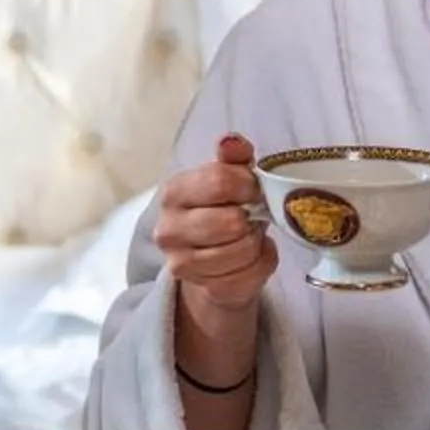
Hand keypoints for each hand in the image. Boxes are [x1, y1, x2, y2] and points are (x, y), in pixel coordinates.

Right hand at [154, 133, 276, 317]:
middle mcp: (168, 229)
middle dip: (252, 217)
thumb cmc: (223, 208)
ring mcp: (181, 263)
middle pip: (230, 221)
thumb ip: (233, 156)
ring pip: (242, 251)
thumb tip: (231, 141)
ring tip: (250, 235)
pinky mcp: (202, 288)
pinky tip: (252, 256)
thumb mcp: (229, 176)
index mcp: (173, 192)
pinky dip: (261, 264)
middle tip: (253, 215)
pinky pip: (249, 276)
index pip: (219, 182)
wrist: (211, 258)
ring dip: (256, 242)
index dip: (248, 185)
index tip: (254, 189)